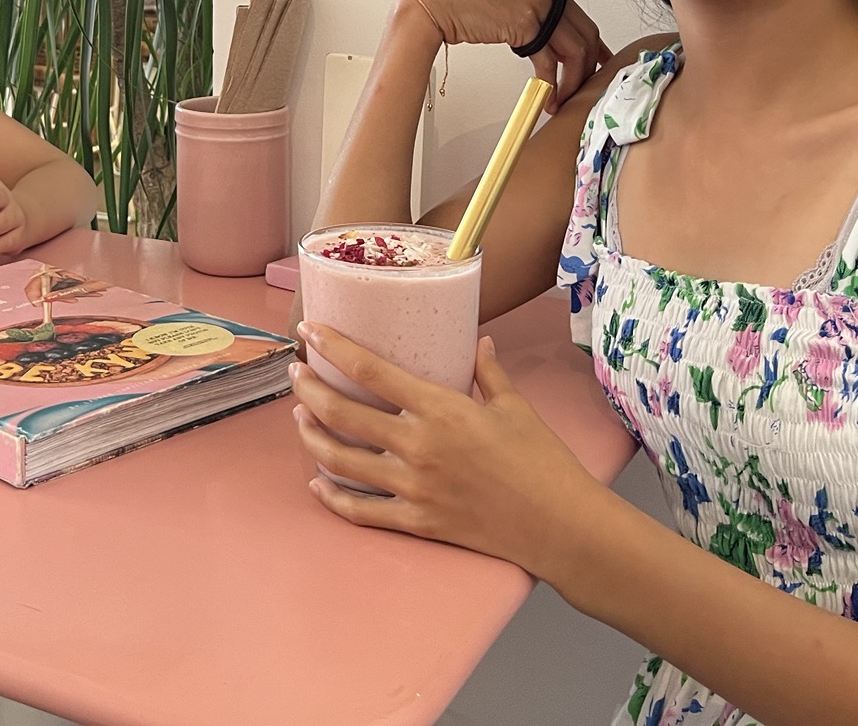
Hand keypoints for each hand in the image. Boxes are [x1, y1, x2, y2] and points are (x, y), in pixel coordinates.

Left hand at [288, 322, 600, 574]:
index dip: (333, 348)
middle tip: (296, 374)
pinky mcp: (416, 523)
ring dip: (311, 436)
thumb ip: (488, 372)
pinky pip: (360, 510)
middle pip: (342, 413)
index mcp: (440, 409)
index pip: (370, 370)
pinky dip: (331, 497)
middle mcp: (417, 446)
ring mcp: (413, 488)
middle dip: (308, 390)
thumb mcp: (515, 407)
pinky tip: (317, 483)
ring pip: (340, 461)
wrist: (561, 527)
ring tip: (300, 418)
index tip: (310, 331)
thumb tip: (477, 341)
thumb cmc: (544, 463)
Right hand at [396, 0, 610, 111]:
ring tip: (560, 98)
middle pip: (585, 34)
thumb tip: (539, 33)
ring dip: (570, 80)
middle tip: (581, 87)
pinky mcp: (528, 24)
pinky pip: (549, 60)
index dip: (590, 44)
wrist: (434, 0)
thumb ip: (527, 9)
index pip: (579, 16)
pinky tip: (546, 93)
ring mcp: (540, 4)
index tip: (594, 60)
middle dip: (585, 67)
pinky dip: (551, 81)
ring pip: (574, 50)